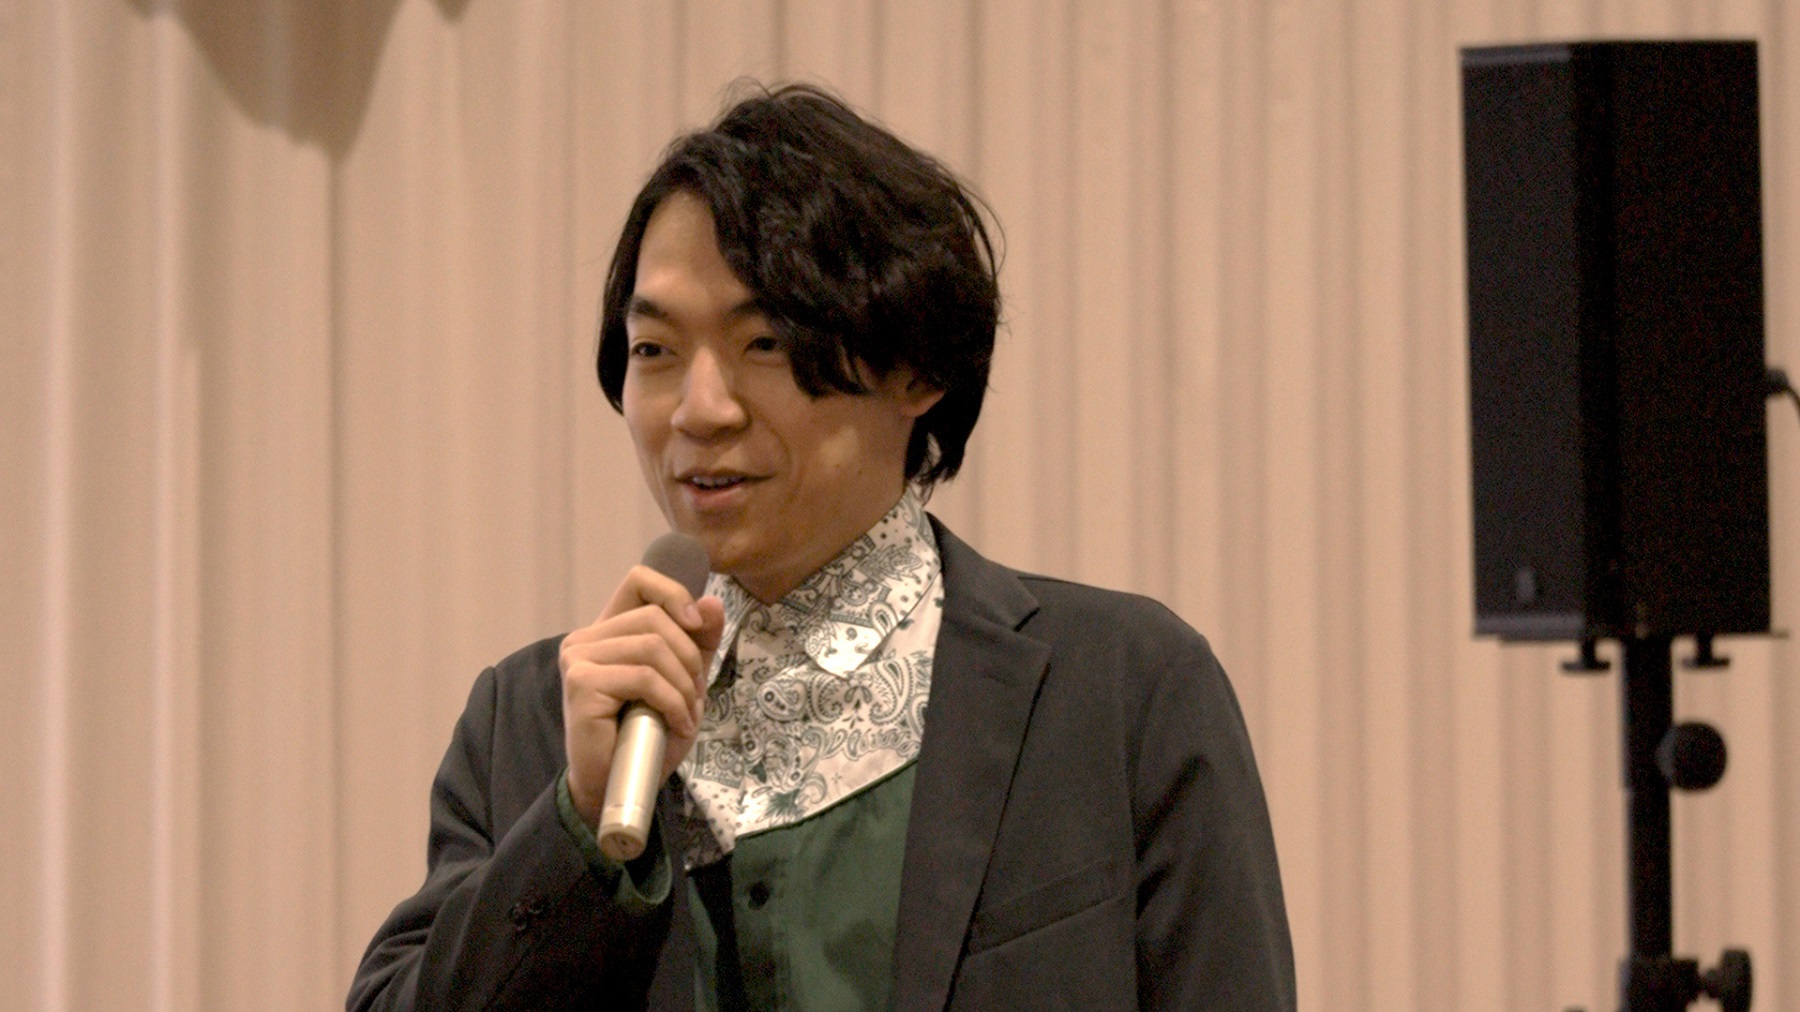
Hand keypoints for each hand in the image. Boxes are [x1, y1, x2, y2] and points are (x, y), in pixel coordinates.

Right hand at [559, 565, 725, 829]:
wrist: (616, 785)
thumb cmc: (645, 735)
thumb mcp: (683, 681)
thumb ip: (698, 642)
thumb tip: (712, 602)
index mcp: (607, 631)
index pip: (639, 580)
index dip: (674, 593)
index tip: (696, 625)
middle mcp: (585, 638)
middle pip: (656, 619)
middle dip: (690, 658)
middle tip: (694, 698)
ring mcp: (578, 659)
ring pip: (654, 648)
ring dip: (685, 686)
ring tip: (686, 716)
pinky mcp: (581, 684)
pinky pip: (645, 679)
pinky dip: (673, 704)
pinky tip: (676, 726)